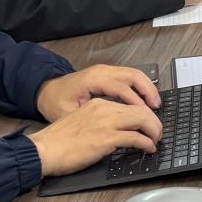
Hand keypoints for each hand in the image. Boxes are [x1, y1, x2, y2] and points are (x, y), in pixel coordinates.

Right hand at [26, 97, 162, 175]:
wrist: (44, 149)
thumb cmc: (59, 141)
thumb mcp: (82, 122)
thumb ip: (100, 122)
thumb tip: (119, 131)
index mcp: (98, 104)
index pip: (129, 104)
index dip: (144, 114)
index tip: (150, 123)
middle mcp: (104, 109)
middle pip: (140, 109)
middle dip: (154, 122)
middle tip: (158, 133)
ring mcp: (106, 123)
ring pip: (142, 120)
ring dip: (154, 131)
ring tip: (156, 140)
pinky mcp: (106, 139)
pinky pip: (135, 138)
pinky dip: (146, 143)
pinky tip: (148, 148)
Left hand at [36, 64, 160, 121]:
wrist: (44, 91)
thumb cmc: (55, 102)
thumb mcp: (69, 114)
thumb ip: (92, 120)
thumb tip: (114, 131)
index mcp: (93, 79)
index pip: (122, 89)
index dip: (136, 104)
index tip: (146, 116)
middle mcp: (102, 71)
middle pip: (133, 76)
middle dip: (148, 93)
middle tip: (157, 110)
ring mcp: (105, 70)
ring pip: (134, 74)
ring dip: (147, 88)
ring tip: (156, 105)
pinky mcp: (107, 74)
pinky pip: (129, 76)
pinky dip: (141, 86)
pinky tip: (145, 99)